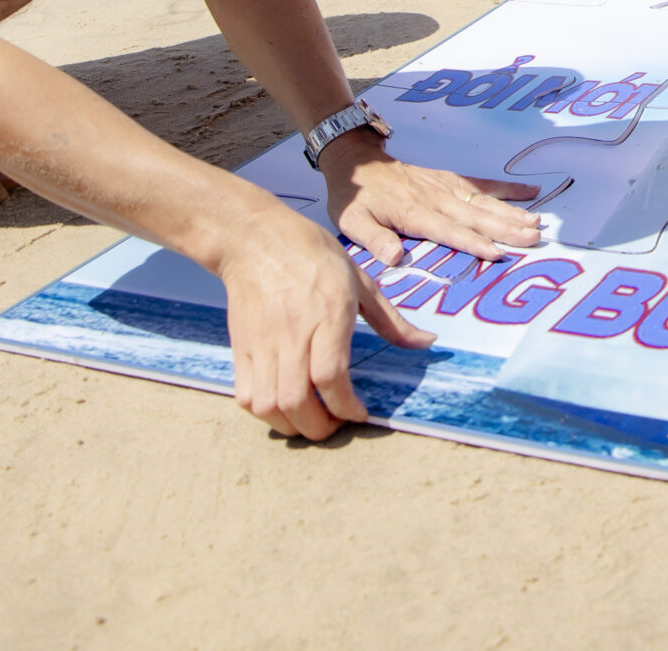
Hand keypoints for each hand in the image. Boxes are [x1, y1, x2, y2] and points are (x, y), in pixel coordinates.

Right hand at [218, 201, 434, 439]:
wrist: (256, 240)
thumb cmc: (312, 256)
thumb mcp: (360, 281)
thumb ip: (391, 320)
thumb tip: (426, 342)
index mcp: (327, 316)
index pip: (331, 376)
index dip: (345, 406)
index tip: (359, 413)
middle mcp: (292, 334)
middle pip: (296, 401)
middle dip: (319, 428)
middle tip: (335, 424)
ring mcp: (262, 343)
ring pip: (268, 405)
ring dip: (291, 425)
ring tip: (310, 419)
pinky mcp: (241, 347)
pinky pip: (245, 395)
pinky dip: (264, 412)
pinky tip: (283, 405)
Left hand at [320, 129, 543, 265]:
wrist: (358, 161)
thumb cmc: (356, 198)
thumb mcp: (353, 221)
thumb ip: (374, 239)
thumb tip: (394, 258)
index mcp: (414, 213)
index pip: (449, 231)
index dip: (473, 243)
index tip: (495, 253)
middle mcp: (436, 198)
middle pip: (477, 216)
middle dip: (506, 228)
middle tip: (533, 238)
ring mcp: (447, 186)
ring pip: (485, 201)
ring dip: (513, 212)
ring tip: (538, 223)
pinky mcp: (452, 179)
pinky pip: (483, 184)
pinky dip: (508, 188)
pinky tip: (531, 192)